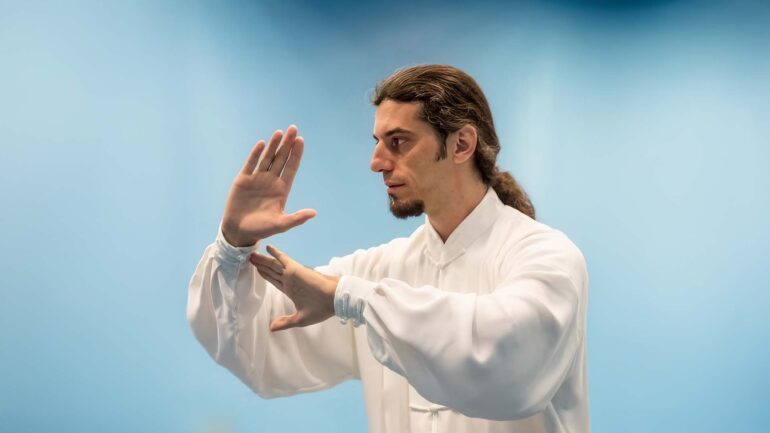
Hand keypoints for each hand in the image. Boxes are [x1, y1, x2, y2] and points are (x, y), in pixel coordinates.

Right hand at [222, 125, 316, 246]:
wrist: (238, 231)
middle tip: (293, 128)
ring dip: (273, 145)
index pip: (291, 168)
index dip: (296, 154)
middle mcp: (271, 181)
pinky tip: (262, 144)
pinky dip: (256, 154)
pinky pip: (251, 163)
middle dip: (287, 144)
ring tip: (280, 132)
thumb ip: (296, 218)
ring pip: (267, 158)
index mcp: (282, 189)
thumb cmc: (261, 229)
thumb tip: (314, 213)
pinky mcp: (243, 179)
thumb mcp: (281, 225)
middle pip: (281, 158)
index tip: (301, 141)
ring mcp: (257, 179)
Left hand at [250, 245, 339, 331]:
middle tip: (250, 258)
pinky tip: (268, 247)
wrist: (335, 299)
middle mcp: (290, 281)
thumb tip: (271, 328)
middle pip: (272, 271)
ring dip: (263, 260)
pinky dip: (275, 253)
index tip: (257, 270)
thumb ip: (285, 322)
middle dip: (261, 265)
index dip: (266, 275)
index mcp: (291, 291)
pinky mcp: (296, 269)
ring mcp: (292, 274)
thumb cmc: (322, 309)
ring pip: (274, 265)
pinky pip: (283, 259)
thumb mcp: (300, 319)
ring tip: (253, 254)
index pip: (275, 281)